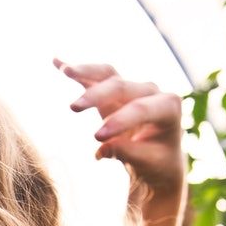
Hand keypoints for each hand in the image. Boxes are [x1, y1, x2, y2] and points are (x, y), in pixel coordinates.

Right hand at [54, 59, 184, 203]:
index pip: (141, 109)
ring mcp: (132, 88)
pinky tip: (57, 62)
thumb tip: (101, 150)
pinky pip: (96, 77)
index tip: (96, 138)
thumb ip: (128, 153)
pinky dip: (78, 72)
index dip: (118, 120)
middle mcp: (151, 91)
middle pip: (121, 87)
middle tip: (73, 108)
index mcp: (168, 107)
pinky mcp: (115, 90)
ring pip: (108, 74)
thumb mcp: (147, 163)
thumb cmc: (156, 162)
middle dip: (97, 96)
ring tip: (65, 71)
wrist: (157, 157)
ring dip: (86, 71)